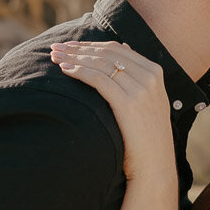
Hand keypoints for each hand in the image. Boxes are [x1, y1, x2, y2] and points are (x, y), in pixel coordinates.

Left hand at [51, 40, 178, 209]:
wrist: (155, 165)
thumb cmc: (145, 136)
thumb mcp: (148, 100)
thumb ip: (137, 74)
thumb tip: (123, 47)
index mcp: (155, 71)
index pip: (116, 48)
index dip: (89, 44)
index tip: (69, 45)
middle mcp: (150, 76)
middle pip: (106, 53)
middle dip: (77, 48)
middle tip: (55, 48)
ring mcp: (141, 89)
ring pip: (100, 63)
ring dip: (74, 57)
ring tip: (54, 57)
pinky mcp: (129, 103)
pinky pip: (98, 79)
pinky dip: (79, 71)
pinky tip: (64, 71)